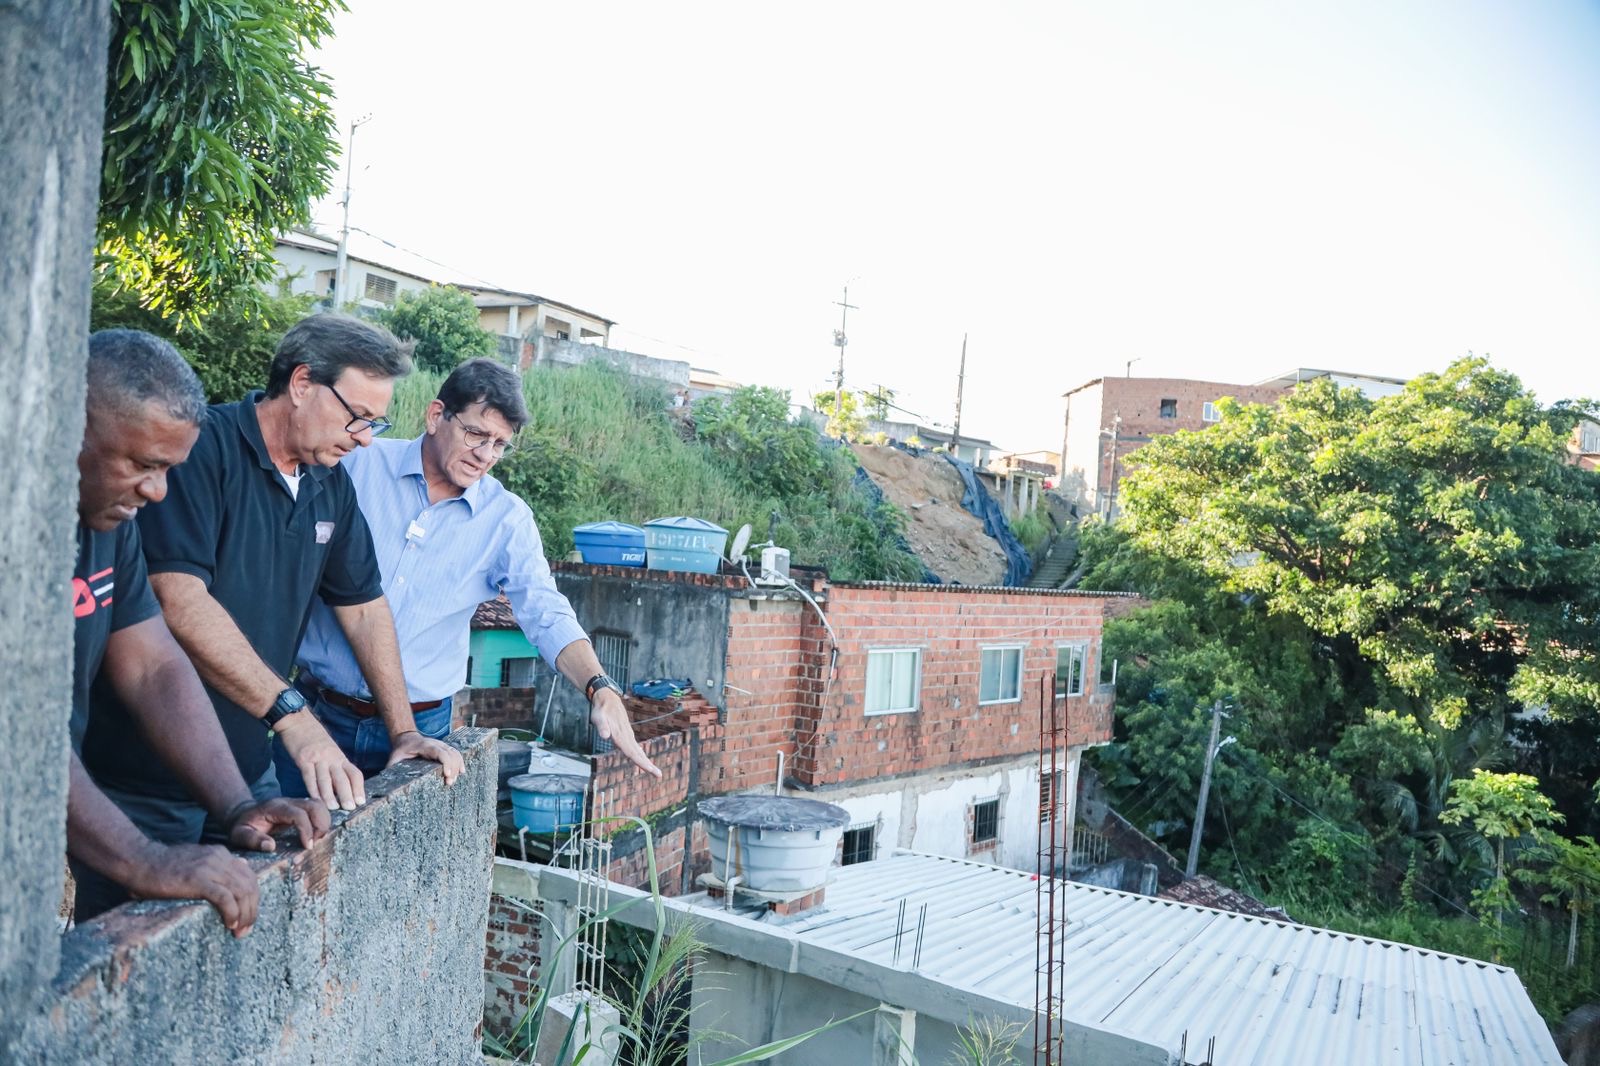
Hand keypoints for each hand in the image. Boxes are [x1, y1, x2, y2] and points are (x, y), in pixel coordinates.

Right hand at [123, 841, 260, 937]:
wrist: (140, 860)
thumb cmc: (164, 867)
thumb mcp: (197, 861)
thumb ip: (217, 867)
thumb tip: (240, 872)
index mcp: (221, 854)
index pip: (249, 877)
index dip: (253, 899)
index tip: (248, 918)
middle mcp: (220, 858)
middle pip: (250, 886)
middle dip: (252, 910)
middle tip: (246, 929)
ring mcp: (210, 868)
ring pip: (241, 892)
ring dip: (244, 915)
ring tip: (239, 931)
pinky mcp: (198, 880)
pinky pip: (225, 898)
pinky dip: (232, 913)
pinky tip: (229, 924)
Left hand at [225, 797, 330, 851]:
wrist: (243, 814)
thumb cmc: (242, 826)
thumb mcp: (239, 835)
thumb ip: (252, 840)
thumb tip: (271, 846)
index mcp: (274, 807)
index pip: (298, 814)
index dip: (307, 830)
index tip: (307, 847)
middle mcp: (288, 802)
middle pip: (314, 805)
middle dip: (321, 825)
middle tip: (315, 843)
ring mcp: (296, 803)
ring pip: (319, 805)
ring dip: (324, 822)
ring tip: (317, 840)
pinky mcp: (301, 808)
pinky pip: (318, 809)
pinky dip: (323, 821)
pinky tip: (317, 835)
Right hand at [274, 713, 365, 810]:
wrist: (297, 720)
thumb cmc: (313, 736)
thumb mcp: (330, 749)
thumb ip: (335, 765)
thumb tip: (340, 785)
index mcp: (340, 756)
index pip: (354, 773)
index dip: (359, 788)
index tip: (362, 801)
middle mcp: (331, 757)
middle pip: (343, 778)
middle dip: (348, 794)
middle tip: (351, 808)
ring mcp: (317, 758)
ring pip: (326, 779)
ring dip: (330, 795)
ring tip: (334, 808)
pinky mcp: (303, 759)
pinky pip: (309, 776)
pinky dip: (312, 789)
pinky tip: (314, 799)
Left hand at [385, 730, 463, 784]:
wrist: (406, 738)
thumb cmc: (400, 750)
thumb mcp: (394, 758)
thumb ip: (392, 768)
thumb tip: (388, 783)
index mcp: (424, 746)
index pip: (439, 752)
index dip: (445, 762)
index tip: (446, 774)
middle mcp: (436, 744)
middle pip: (450, 754)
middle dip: (452, 768)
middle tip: (448, 783)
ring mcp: (441, 745)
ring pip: (455, 753)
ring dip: (457, 767)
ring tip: (452, 781)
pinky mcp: (444, 748)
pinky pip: (456, 754)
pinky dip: (460, 762)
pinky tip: (461, 771)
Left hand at [591, 689, 660, 777]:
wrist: (608, 699)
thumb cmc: (601, 709)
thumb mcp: (598, 717)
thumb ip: (601, 726)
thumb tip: (605, 736)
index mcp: (620, 735)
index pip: (631, 752)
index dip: (640, 761)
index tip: (650, 769)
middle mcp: (626, 736)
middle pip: (638, 754)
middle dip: (648, 765)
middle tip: (659, 775)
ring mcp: (627, 735)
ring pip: (638, 751)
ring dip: (646, 762)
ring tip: (655, 771)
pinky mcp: (626, 735)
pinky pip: (634, 748)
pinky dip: (640, 756)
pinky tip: (643, 760)